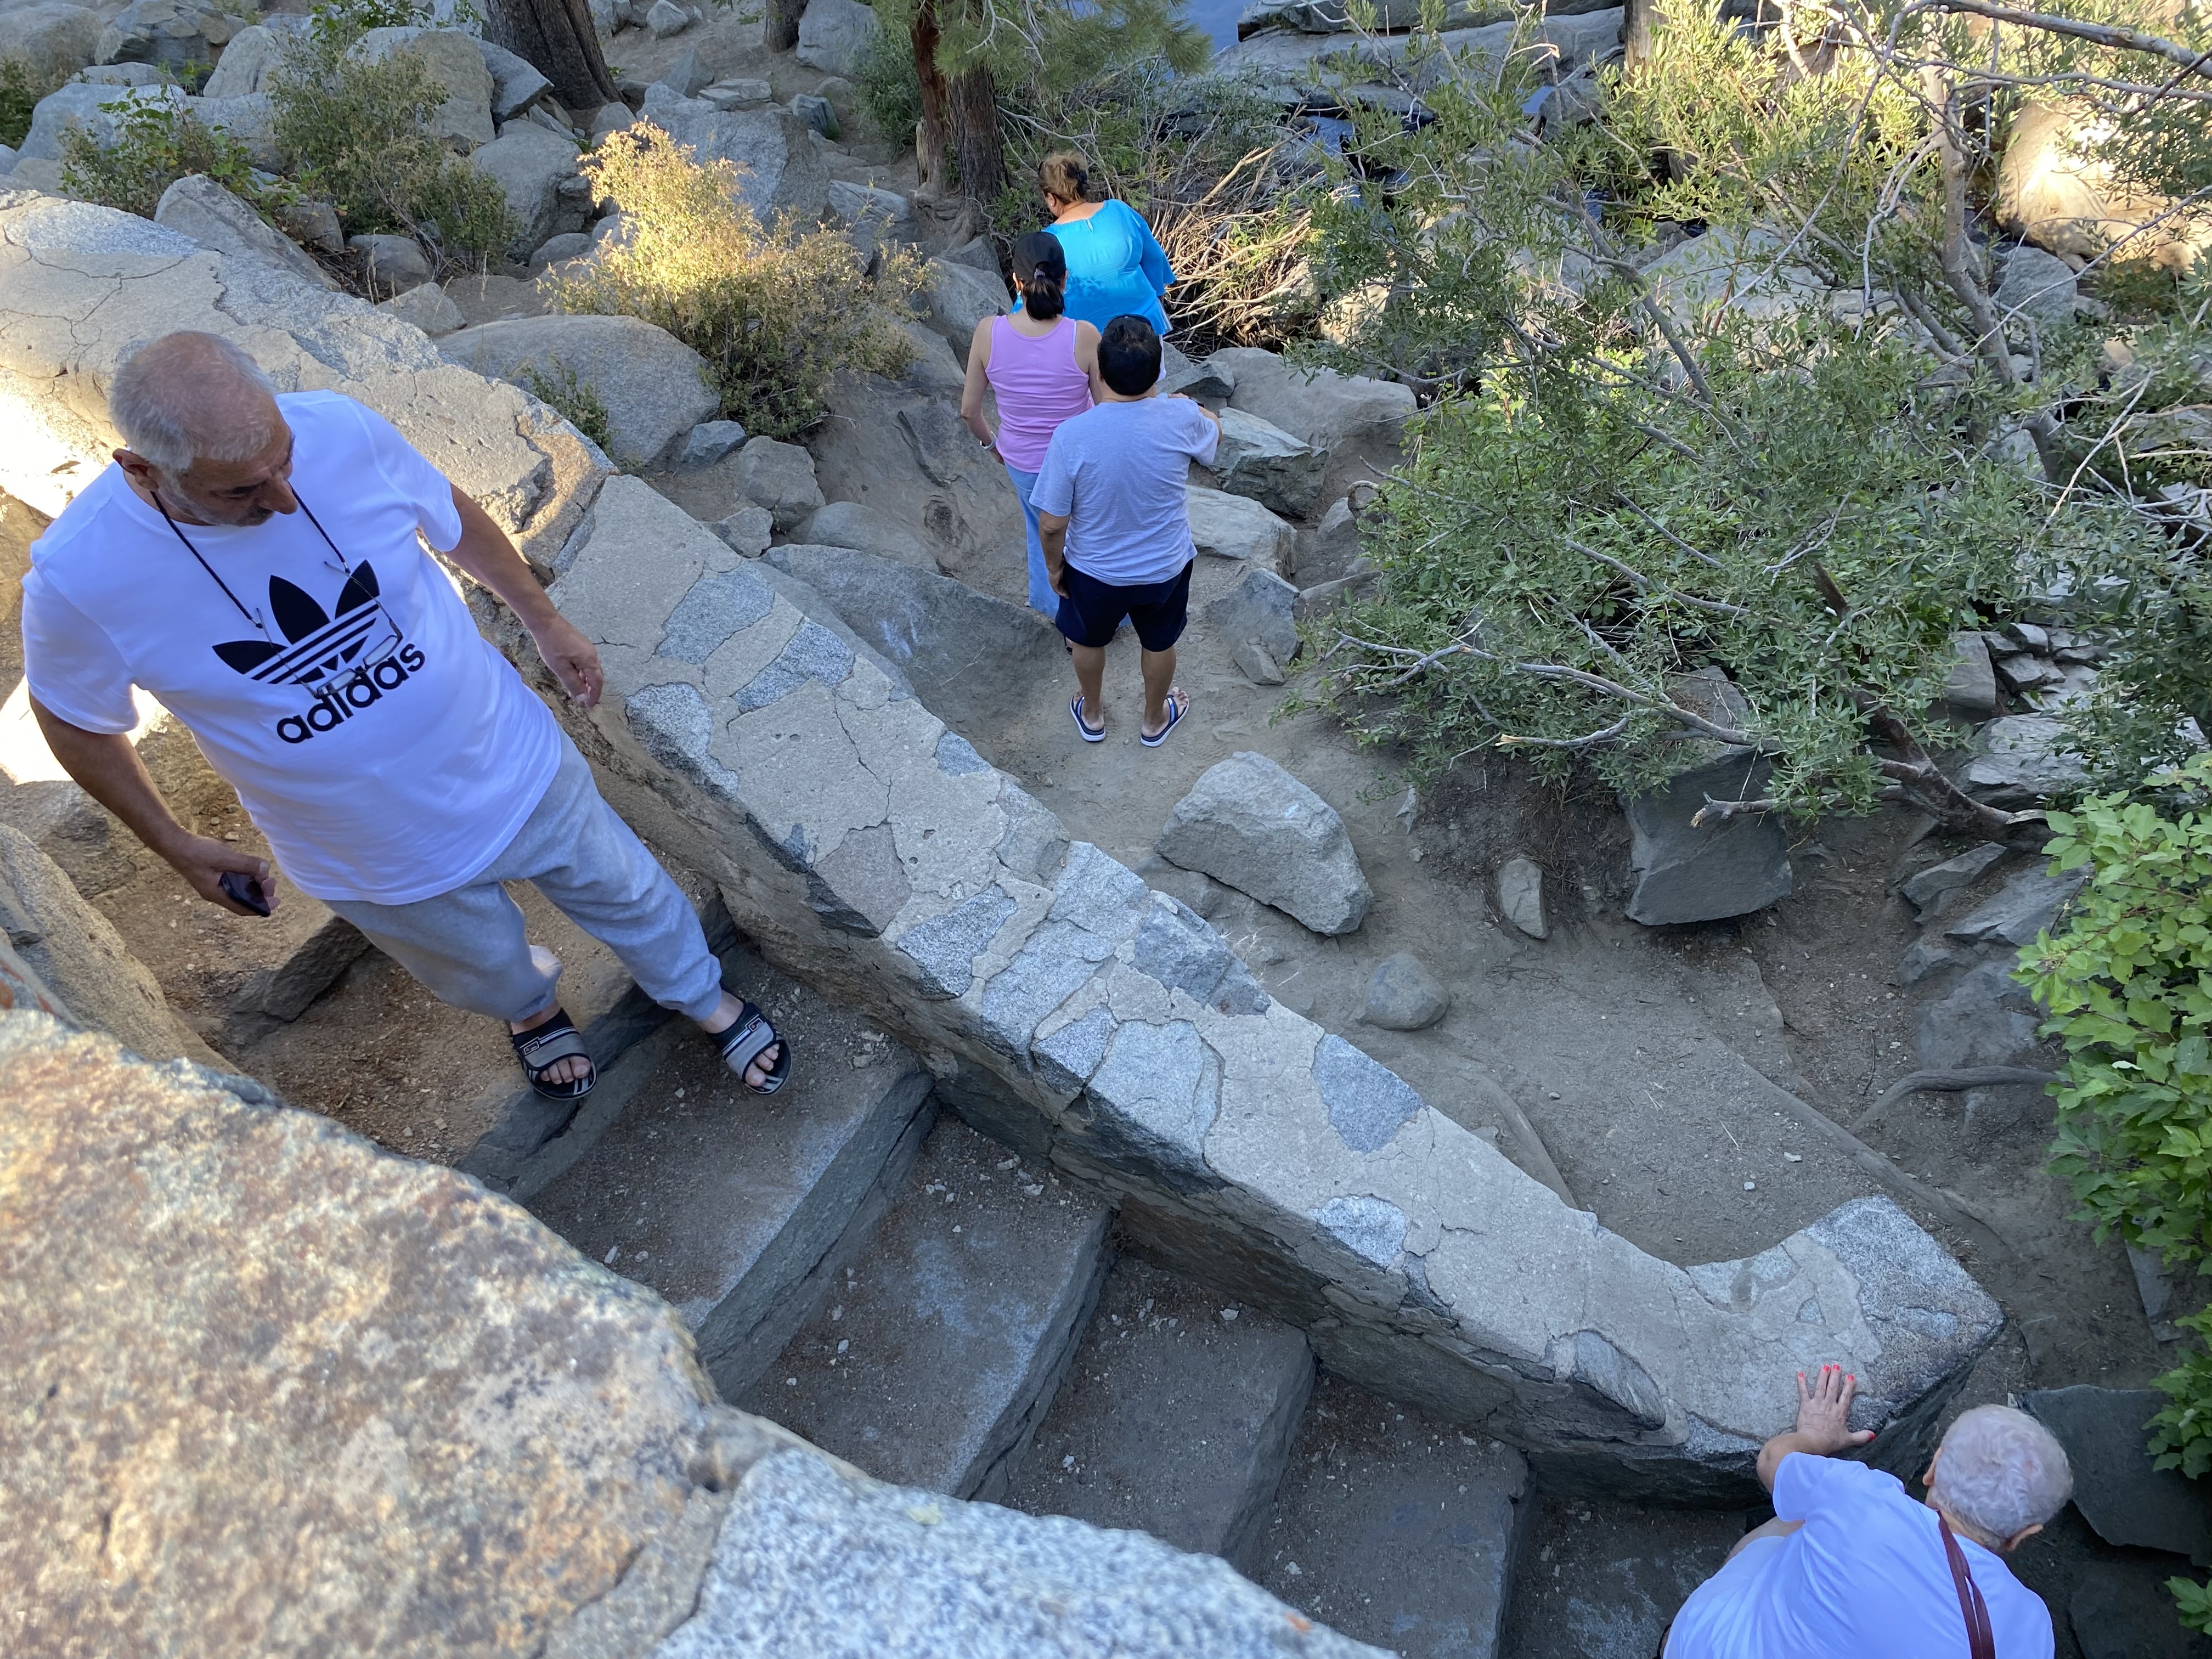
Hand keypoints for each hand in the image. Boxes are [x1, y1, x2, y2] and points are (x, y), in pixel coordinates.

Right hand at [161, 832, 280, 915]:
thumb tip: (266, 869)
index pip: (242, 908)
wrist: (174, 843)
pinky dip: (244, 877)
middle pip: (242, 899)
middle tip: (271, 882)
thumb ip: (245, 864)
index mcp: (217, 894)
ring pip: (238, 890)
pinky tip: (251, 868)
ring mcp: (213, 884)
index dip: (260, 907)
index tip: (275, 901)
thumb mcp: (224, 857)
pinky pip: (233, 881)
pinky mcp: (213, 876)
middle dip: (259, 893)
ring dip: (253, 884)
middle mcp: (215, 893)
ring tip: (264, 874)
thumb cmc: (196, 852)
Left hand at [533, 614, 602, 708]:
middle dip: (591, 691)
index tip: (588, 707)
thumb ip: (573, 684)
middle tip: (584, 702)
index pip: (597, 683)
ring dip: (586, 682)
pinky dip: (583, 673)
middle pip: (596, 677)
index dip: (594, 696)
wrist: (546, 622)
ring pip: (591, 670)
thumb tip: (584, 698)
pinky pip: (586, 663)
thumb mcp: (561, 668)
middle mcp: (593, 655)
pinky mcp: (582, 645)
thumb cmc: (552, 645)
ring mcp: (588, 649)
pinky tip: (574, 676)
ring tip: (578, 692)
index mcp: (590, 661)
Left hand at [1048, 564, 1067, 596]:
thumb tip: (1073, 568)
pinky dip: (1061, 593)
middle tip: (1069, 594)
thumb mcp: (1066, 567)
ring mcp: (1054, 582)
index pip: (1062, 581)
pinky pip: (1057, 591)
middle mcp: (1055, 579)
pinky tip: (1065, 596)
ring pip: (1059, 589)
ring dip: (1063, 593)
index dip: (1065, 585)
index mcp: (1058, 574)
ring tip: (1068, 596)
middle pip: (1060, 586)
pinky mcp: (1053, 584)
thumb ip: (1069, 569)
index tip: (1070, 588)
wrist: (1055, 565)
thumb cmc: (1061, 564)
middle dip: (1064, 590)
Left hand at [1793, 1364, 1875, 1454]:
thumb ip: (1861, 1436)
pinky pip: (1803, 1391)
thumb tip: (1873, 1434)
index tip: (1850, 1376)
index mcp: (1840, 1412)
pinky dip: (1801, 1382)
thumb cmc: (1830, 1441)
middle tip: (1836, 1365)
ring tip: (1824, 1366)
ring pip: (1820, 1386)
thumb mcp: (1848, 1439)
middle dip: (1835, 1375)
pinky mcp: (1805, 1405)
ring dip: (1822, 1376)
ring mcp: (1817, 1403)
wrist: (1813, 1441)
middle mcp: (1829, 1405)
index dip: (1849, 1386)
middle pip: (1833, 1387)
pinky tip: (1800, 1374)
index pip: (1846, 1396)